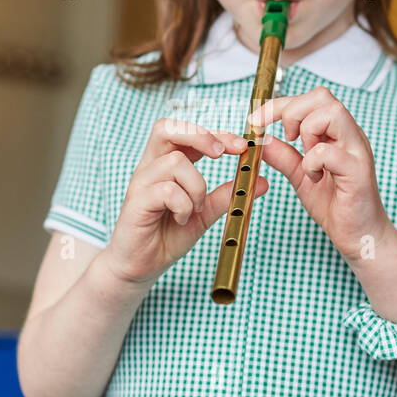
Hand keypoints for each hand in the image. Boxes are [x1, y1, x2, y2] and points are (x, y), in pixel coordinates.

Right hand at [104, 118, 268, 288]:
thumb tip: (261, 181)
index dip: (215, 133)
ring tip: (195, 209)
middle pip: (168, 128)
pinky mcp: (136, 202)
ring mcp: (141, 183)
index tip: (242, 147)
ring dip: (196, 186)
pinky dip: (183, 205)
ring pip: (175, 162)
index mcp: (166, 163)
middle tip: (222, 154)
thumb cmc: (167, 236)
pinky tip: (182, 219)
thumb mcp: (204, 214)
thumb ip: (226, 195)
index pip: (187, 132)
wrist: (140, 267)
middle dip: (201, 135)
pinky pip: (166, 190)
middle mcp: (150, 167)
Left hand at [248, 86, 388, 265]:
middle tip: (286, 138)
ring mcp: (357, 151)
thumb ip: (283, 156)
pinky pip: (329, 152)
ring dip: (307, 131)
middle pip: (323, 96)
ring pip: (332, 113)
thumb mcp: (301, 176)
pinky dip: (312, 162)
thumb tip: (262, 139)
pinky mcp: (358, 172)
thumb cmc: (336, 205)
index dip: (280, 104)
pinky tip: (314, 178)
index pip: (312, 98)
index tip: (257, 119)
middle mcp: (350, 136)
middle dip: (292, 111)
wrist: (360, 236)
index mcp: (337, 133)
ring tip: (305, 157)